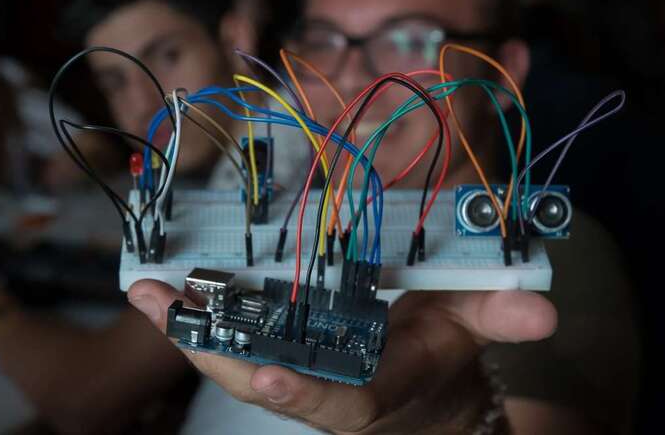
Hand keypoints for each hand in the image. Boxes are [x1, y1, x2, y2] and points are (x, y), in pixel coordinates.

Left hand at [128, 279, 555, 433]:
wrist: (414, 388)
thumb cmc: (440, 355)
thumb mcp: (470, 331)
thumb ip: (495, 317)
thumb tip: (542, 311)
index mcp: (374, 388)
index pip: (342, 400)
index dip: (309, 391)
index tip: (272, 377)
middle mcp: (323, 386)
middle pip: (263, 379)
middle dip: (209, 346)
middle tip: (159, 302)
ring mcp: (293, 368)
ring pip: (232, 357)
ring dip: (185, 325)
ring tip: (142, 286)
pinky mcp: (275, 349)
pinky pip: (228, 336)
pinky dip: (194, 313)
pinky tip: (160, 284)